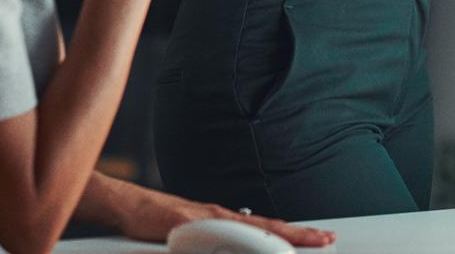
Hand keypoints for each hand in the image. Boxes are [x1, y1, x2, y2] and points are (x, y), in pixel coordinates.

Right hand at [114, 189, 334, 247]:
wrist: (128, 206)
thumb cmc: (159, 222)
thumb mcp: (194, 234)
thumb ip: (216, 242)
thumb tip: (238, 249)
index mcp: (224, 219)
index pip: (267, 229)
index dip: (295, 235)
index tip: (321, 239)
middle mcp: (220, 214)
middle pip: (266, 226)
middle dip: (298, 234)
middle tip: (326, 239)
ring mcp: (204, 217)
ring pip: (247, 227)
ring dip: (275, 235)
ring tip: (301, 242)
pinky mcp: (184, 221)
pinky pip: (215, 229)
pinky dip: (235, 235)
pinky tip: (249, 239)